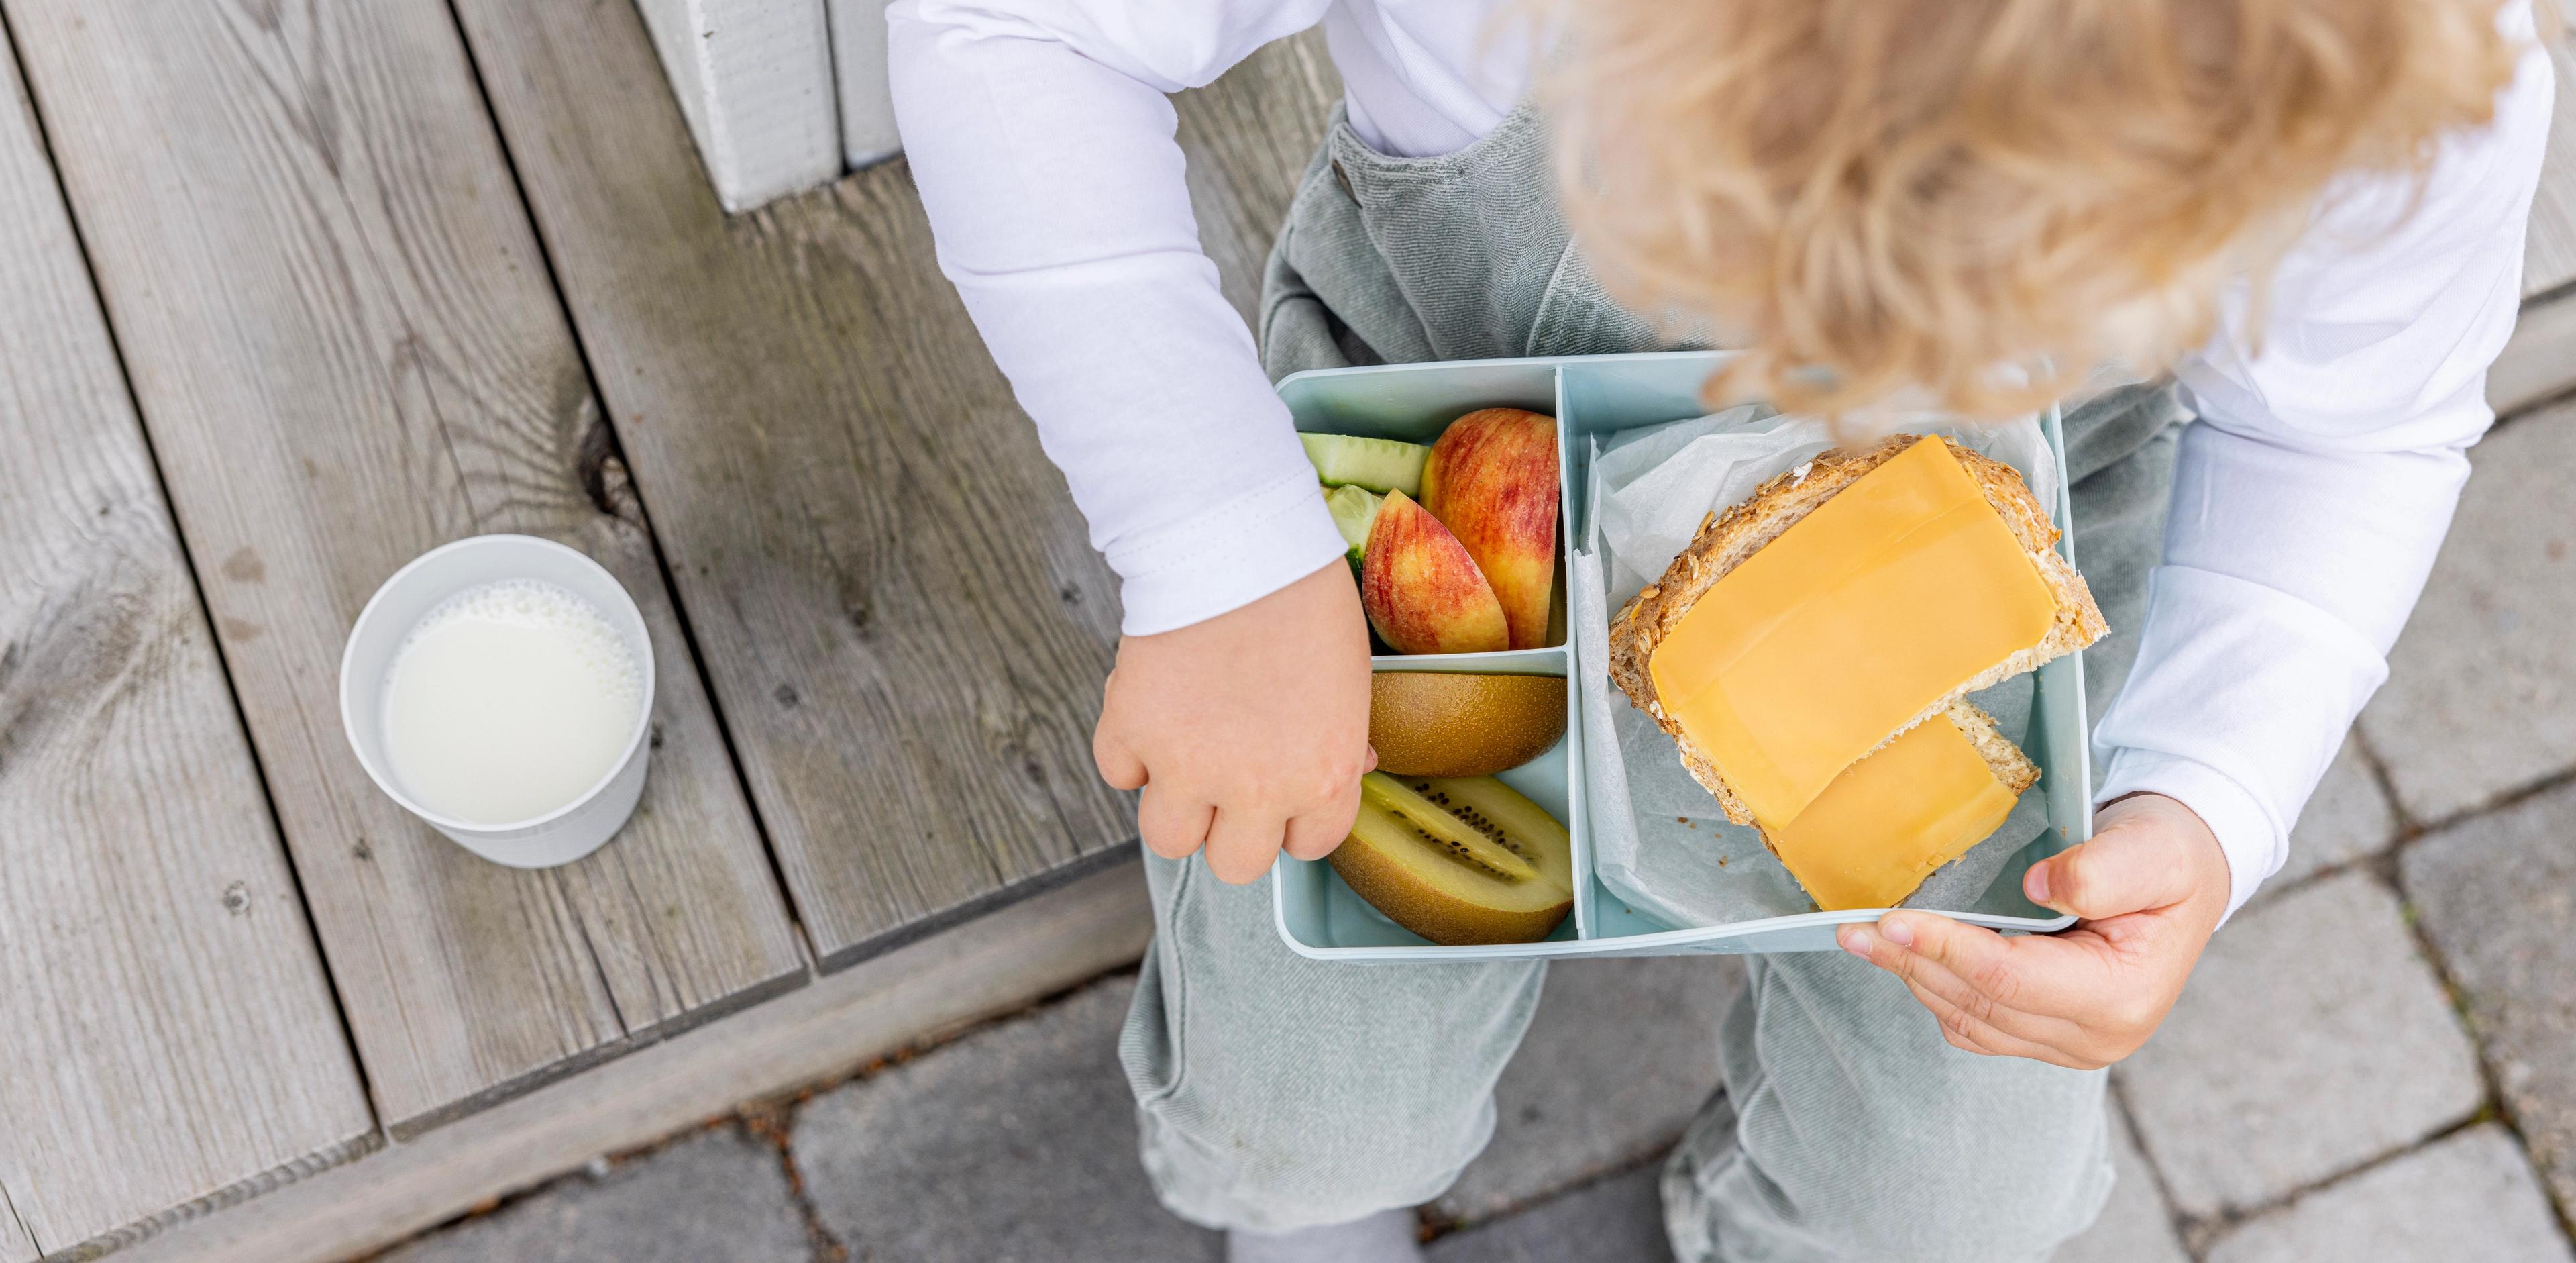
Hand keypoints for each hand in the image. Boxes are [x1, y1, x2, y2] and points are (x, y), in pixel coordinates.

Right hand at [1094, 563, 1375, 883]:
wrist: (1236, 541)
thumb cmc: (1302, 596)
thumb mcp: (1350, 678)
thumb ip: (1342, 739)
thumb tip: (1348, 768)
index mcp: (1323, 778)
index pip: (1307, 847)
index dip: (1291, 819)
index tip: (1281, 792)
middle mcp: (1258, 789)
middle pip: (1235, 865)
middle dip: (1231, 828)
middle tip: (1229, 781)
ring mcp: (1188, 767)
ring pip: (1169, 840)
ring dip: (1176, 804)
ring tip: (1185, 756)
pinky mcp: (1131, 733)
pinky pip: (1120, 774)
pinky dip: (1130, 751)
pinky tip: (1154, 711)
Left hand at [1835, 793, 2230, 1068]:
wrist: (2184, 877)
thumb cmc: (2167, 856)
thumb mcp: (2152, 850)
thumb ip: (2101, 871)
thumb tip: (2038, 889)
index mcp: (2122, 996)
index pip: (2011, 979)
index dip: (1944, 950)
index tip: (1889, 921)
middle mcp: (2097, 1036)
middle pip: (1980, 1005)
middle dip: (1911, 963)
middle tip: (1851, 930)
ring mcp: (2073, 1044)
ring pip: (1970, 1020)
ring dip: (1915, 978)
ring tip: (1866, 939)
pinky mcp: (2051, 1037)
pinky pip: (1977, 1024)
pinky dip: (1937, 991)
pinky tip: (1911, 955)